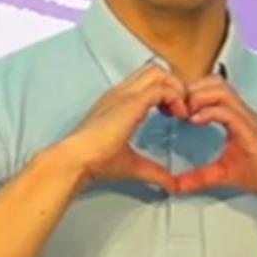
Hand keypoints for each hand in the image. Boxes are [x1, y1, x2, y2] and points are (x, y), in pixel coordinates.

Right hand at [58, 63, 186, 190]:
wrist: (75, 160)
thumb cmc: (97, 162)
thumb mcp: (133, 164)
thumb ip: (155, 172)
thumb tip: (172, 186)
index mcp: (118, 102)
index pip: (148, 81)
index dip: (167, 91)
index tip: (174, 113)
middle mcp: (121, 93)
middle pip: (155, 70)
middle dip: (175, 85)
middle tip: (181, 109)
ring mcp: (125, 94)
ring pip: (159, 72)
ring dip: (176, 88)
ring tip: (181, 112)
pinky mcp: (131, 102)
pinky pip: (163, 88)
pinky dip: (176, 97)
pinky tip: (179, 116)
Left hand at [172, 76, 256, 199]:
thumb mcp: (222, 174)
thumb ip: (198, 177)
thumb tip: (174, 187)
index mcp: (235, 116)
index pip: (210, 89)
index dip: (189, 92)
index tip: (172, 108)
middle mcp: (242, 112)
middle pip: (214, 82)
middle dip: (190, 89)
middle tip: (174, 107)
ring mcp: (248, 119)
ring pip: (221, 90)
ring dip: (198, 96)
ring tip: (184, 112)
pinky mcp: (251, 130)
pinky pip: (228, 112)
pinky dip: (209, 112)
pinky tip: (195, 121)